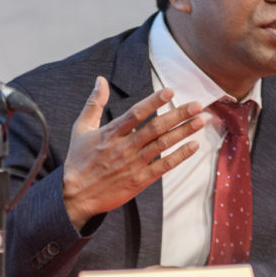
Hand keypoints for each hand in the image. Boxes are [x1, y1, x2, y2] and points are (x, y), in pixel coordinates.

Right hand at [62, 76, 203, 229]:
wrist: (75, 196)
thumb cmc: (78, 161)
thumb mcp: (81, 129)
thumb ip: (94, 103)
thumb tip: (101, 80)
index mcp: (111, 133)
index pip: (136, 113)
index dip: (154, 101)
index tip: (170, 91)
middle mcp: (125, 147)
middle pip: (156, 128)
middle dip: (179, 115)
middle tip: (197, 105)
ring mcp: (133, 164)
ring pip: (163, 145)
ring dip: (183, 132)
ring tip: (200, 121)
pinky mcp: (139, 180)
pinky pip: (164, 166)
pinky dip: (180, 156)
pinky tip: (194, 146)